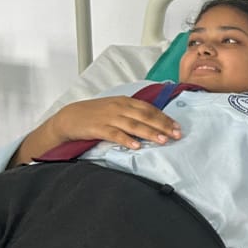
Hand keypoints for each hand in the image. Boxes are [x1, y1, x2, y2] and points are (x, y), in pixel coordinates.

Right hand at [51, 96, 181, 150]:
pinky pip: (115, 134)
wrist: (70, 117)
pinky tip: (136, 146)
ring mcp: (109, 117)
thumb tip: (154, 121)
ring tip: (162, 140)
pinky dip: (127, 140)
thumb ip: (133, 112)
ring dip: (149, 133)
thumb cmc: (95, 114)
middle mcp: (120, 107)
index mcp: (125, 101)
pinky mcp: (99, 128)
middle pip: (145, 116)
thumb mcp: (116, 108)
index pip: (149, 109)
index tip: (177, 127)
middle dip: (162, 126)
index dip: (164, 118)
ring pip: (133, 125)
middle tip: (176, 135)